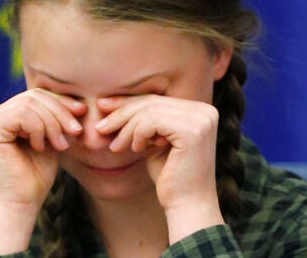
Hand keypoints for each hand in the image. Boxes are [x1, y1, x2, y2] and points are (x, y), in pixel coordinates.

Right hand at [0, 88, 84, 252]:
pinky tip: (40, 147)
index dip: (61, 101)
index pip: (37, 95)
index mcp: (7, 115)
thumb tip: (78, 100)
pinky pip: (22, 114)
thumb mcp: (51, 139)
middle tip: (75, 131)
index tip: (82, 113)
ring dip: (52, 123)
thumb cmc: (37, 175)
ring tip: (61, 145)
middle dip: (60, 112)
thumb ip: (56, 118)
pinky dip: (38, 129)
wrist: (22, 203)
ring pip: (30, 104)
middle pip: (34, 96)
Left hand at [96, 95, 224, 239]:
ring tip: (116, 147)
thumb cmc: (170, 177)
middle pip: (153, 102)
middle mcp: (206, 111)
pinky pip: (152, 121)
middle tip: (100, 127)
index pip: (158, 100)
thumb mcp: (154, 142)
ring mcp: (202, 119)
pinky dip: (137, 134)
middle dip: (122, 113)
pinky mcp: (192, 130)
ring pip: (150, 111)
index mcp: (201, 110)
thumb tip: (110, 102)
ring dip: (126, 129)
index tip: (102, 107)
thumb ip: (144, 121)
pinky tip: (135, 149)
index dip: (128, 103)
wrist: (187, 206)